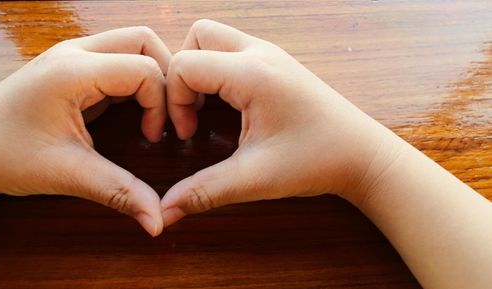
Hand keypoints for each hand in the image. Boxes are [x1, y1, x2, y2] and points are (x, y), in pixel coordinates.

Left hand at [0, 27, 170, 235]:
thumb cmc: (4, 154)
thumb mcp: (67, 173)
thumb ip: (119, 191)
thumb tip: (158, 220)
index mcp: (73, 71)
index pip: (144, 69)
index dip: (161, 104)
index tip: (154, 136)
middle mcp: (75, 53)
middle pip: (144, 41)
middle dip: (166, 75)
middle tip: (167, 113)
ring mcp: (73, 56)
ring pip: (133, 45)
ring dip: (152, 76)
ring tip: (153, 112)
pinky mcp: (74, 67)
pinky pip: (119, 60)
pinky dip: (136, 82)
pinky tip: (134, 110)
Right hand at [161, 19, 404, 225]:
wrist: (362, 155)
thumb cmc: (318, 160)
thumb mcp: (255, 178)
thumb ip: (204, 191)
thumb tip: (165, 212)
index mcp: (253, 74)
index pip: (184, 65)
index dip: (174, 101)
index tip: (188, 134)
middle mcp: (261, 53)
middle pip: (198, 36)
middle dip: (181, 73)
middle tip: (193, 112)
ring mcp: (272, 54)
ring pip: (215, 39)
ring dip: (200, 69)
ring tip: (207, 109)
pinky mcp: (277, 64)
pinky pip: (233, 51)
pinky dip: (218, 71)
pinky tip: (228, 105)